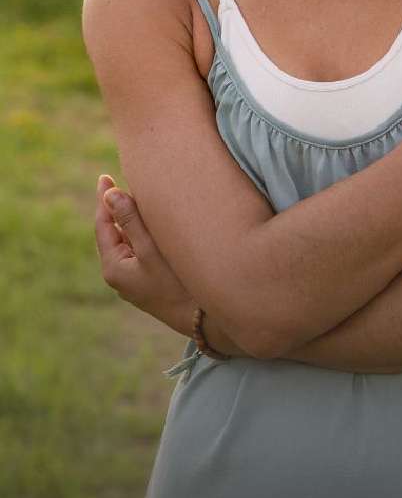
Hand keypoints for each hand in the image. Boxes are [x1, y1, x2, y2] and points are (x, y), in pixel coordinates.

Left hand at [95, 174, 193, 335]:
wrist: (203, 320)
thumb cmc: (178, 283)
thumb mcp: (152, 249)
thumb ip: (131, 220)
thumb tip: (109, 194)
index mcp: (113, 268)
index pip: (103, 225)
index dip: (104, 199)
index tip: (105, 176)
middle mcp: (119, 277)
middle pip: (113, 233)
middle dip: (117, 208)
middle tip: (119, 181)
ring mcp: (134, 282)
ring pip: (128, 242)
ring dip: (131, 222)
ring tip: (137, 198)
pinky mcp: (148, 284)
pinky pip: (139, 252)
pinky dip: (142, 235)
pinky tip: (153, 226)